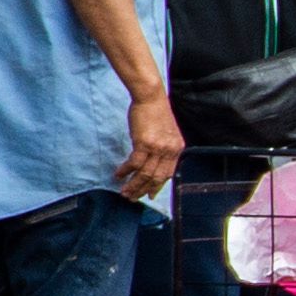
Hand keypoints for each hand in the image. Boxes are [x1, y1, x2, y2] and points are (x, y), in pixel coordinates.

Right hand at [117, 88, 182, 202]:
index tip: (150, 194)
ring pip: (145, 173)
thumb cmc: (155, 112)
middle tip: (133, 198)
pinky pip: (134, 163)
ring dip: (133, 185)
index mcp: (177, 149)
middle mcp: (170, 150)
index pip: (168, 173)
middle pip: (156, 177)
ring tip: (124, 192)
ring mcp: (158, 148)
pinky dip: (125, 171)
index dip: (158, 185)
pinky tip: (118, 175)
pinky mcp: (144, 143)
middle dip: (143, 189)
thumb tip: (153, 159)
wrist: (151, 97)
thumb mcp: (166, 132)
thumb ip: (163, 147)